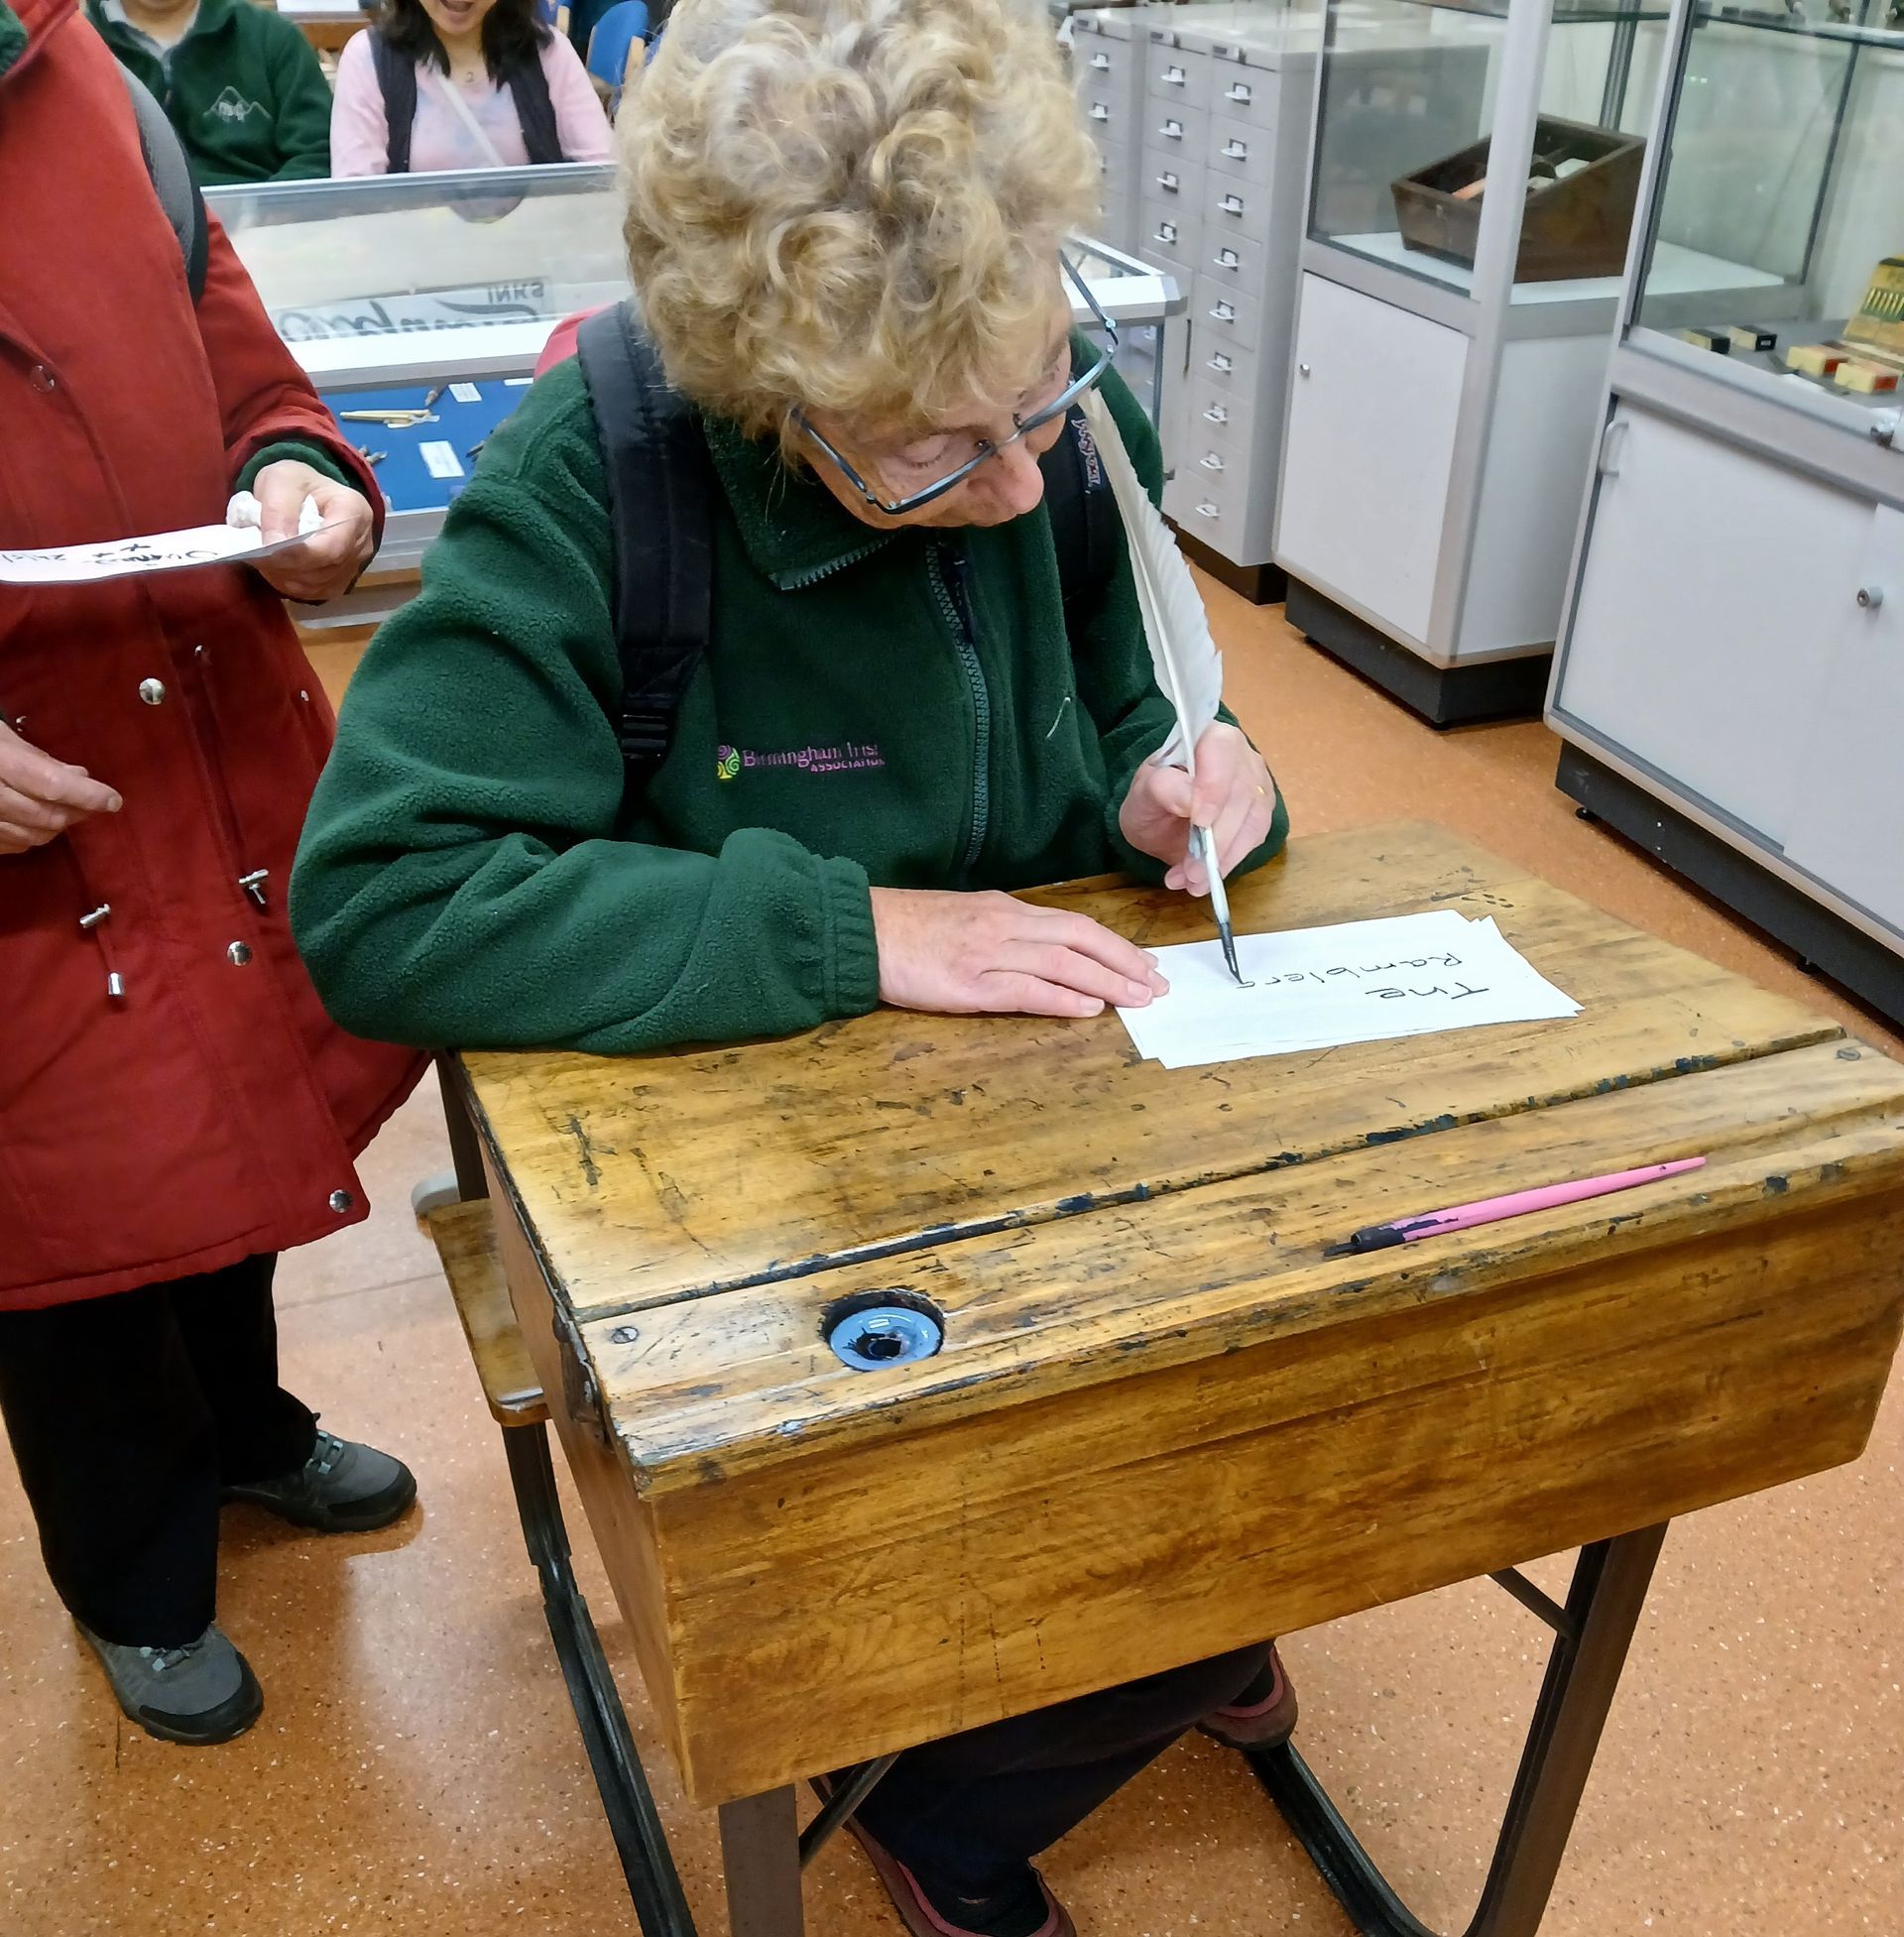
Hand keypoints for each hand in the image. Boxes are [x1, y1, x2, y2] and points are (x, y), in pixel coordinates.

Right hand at [0, 716, 121, 854]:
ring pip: (31, 837)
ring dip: (57, 827)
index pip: (48, 784)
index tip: (113, 800)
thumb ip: (37, 758)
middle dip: (76, 812)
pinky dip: (31, 837)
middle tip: (96, 802)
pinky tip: (36, 822)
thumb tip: (80, 777)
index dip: (85, 795)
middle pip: (44, 816)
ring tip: (68, 810)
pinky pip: (10, 846)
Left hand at [248, 461, 375, 603]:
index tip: (264, 550)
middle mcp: (362, 543)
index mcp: (354, 511)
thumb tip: (274, 545)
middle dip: (286, 566)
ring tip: (266, 558)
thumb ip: (278, 509)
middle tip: (255, 554)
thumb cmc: (297, 483)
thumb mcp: (281, 479)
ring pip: (316, 585)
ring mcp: (354, 566)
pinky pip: (314, 594)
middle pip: (323, 569)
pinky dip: (290, 584)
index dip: (297, 555)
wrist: (307, 493)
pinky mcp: (341, 581)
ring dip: (285, 576)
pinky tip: (279, 568)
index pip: (331, 547)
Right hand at [870, 887, 1168, 1019]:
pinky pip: (1026, 990)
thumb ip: (1004, 931)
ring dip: (1107, 982)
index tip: (1144, 963)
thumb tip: (1043, 951)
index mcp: (1006, 910)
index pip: (1075, 924)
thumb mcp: (965, 917)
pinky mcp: (969, 984)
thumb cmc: (908, 928)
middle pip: (1080, 940)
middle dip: (1125, 962)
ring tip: (1139, 998)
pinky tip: (1089, 1009)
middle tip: (1158, 984)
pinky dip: (1062, 999)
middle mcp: (1005, 926)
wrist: (862, 932)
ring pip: (1063, 964)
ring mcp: (988, 954)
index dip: (1115, 945)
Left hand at [1118, 720, 1275, 895]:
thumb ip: (1161, 789)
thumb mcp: (1142, 794)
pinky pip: (1255, 839)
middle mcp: (1239, 754)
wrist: (1163, 815)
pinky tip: (1204, 880)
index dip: (1214, 785)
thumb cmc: (1153, 797)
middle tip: (1188, 871)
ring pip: (1253, 821)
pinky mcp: (1261, 812)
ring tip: (1192, 883)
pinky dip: (1229, 863)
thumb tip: (1189, 799)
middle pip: (1240, 793)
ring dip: (1223, 859)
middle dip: (1215, 839)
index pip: (1220, 748)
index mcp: (1207, 736)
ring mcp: (1256, 782)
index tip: (1199, 821)